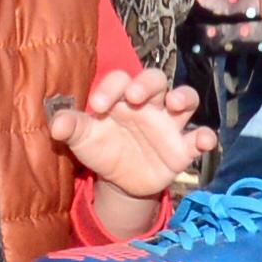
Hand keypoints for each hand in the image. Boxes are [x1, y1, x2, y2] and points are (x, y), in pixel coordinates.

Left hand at [47, 66, 211, 199]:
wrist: (120, 181)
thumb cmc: (102, 148)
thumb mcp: (83, 139)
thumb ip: (71, 128)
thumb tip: (55, 124)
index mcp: (122, 98)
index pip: (120, 80)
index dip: (111, 88)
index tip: (98, 106)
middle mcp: (149, 105)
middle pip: (155, 80)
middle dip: (147, 84)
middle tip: (135, 97)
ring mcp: (169, 124)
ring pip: (185, 99)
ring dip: (183, 97)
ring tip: (174, 103)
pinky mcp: (183, 148)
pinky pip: (199, 137)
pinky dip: (206, 136)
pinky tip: (204, 141)